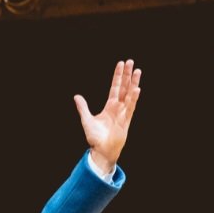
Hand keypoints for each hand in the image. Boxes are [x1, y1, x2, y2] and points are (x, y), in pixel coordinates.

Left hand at [74, 59, 140, 173]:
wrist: (101, 151)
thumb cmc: (95, 138)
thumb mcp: (87, 120)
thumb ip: (83, 108)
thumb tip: (76, 96)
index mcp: (110, 106)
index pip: (115, 87)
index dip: (118, 76)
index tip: (121, 63)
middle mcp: (118, 108)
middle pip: (124, 87)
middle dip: (127, 75)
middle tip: (130, 61)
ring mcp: (123, 113)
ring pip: (130, 95)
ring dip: (133, 83)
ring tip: (137, 70)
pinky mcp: (126, 121)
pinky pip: (131, 108)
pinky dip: (133, 98)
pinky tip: (137, 89)